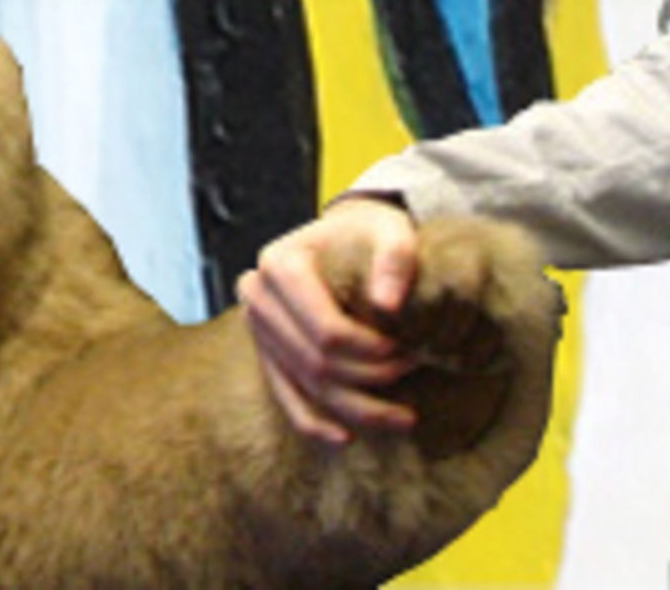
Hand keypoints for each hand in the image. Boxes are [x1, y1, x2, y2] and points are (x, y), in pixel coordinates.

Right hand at [236, 196, 426, 446]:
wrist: (344, 233)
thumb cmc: (368, 234)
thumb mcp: (390, 231)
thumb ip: (395, 257)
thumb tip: (388, 305)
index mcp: (281, 263)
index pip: (326, 330)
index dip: (371, 352)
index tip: (409, 352)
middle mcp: (258, 294)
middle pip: (315, 362)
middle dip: (369, 379)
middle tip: (412, 372)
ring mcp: (257, 325)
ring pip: (305, 385)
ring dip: (355, 409)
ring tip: (404, 417)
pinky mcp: (266, 348)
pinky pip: (284, 395)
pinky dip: (313, 423)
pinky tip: (345, 440)